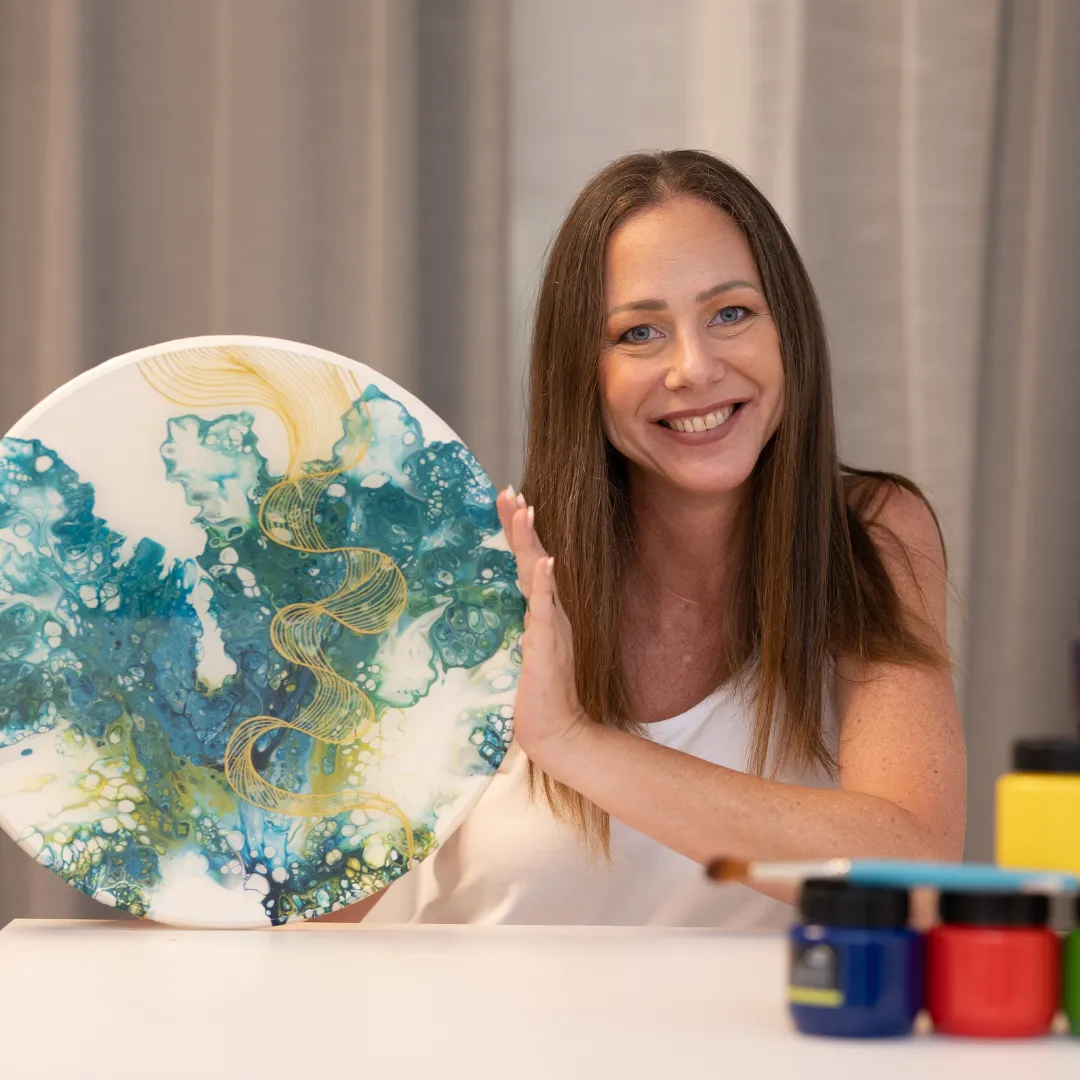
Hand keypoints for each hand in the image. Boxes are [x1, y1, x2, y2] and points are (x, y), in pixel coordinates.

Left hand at [496, 486, 587, 765]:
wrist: (559, 732)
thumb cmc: (538, 699)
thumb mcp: (525, 655)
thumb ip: (522, 632)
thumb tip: (511, 618)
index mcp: (542, 613)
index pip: (527, 563)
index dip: (519, 533)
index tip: (508, 501)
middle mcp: (549, 612)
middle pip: (534, 558)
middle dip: (521, 524)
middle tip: (510, 491)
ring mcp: (551, 625)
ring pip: (539, 574)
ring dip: (530, 541)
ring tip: (524, 509)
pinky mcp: (548, 643)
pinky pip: (546, 607)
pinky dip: (545, 583)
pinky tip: (545, 560)